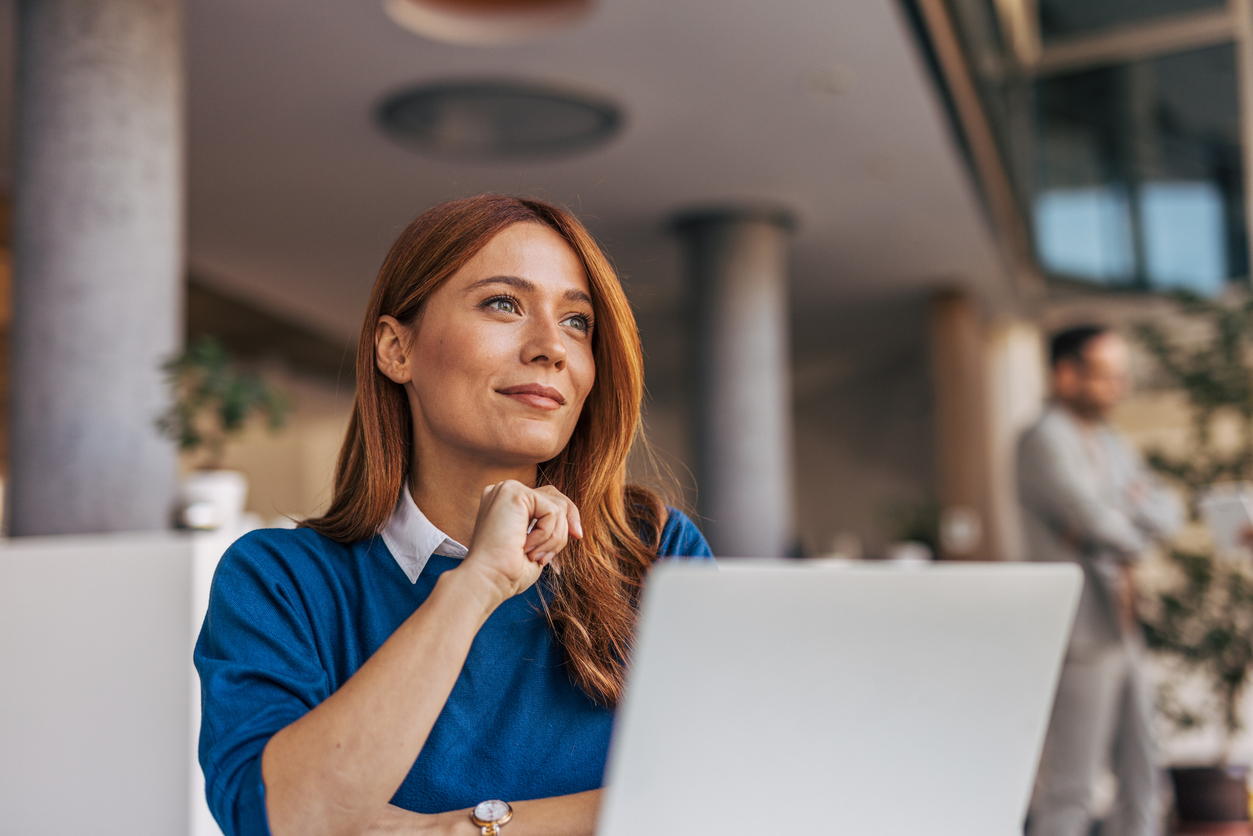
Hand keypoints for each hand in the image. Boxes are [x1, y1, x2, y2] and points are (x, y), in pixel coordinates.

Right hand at [458, 481, 582, 606]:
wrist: (488, 580)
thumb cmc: (507, 572)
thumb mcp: (536, 546)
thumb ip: (549, 528)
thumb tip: (574, 524)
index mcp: (505, 504)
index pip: (546, 499)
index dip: (566, 517)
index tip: (577, 536)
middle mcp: (504, 492)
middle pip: (555, 497)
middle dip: (566, 524)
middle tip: (558, 549)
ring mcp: (507, 489)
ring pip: (557, 506)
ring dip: (554, 538)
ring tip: (534, 556)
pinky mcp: (514, 492)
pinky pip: (552, 510)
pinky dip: (547, 535)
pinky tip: (526, 547)